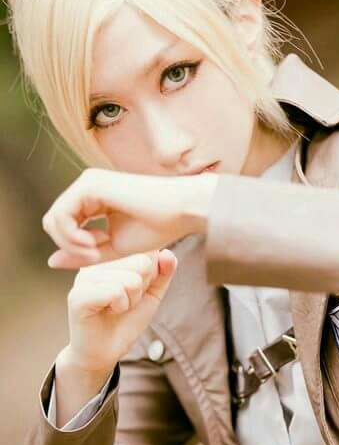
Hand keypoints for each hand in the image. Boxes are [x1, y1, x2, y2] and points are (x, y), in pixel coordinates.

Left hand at [41, 168, 218, 268]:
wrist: (181, 210)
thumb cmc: (157, 227)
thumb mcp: (113, 247)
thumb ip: (83, 254)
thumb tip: (51, 262)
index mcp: (93, 199)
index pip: (64, 225)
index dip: (73, 248)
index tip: (95, 257)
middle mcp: (87, 187)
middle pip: (53, 222)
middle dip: (68, 245)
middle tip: (92, 256)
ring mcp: (87, 183)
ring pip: (54, 219)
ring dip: (70, 243)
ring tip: (94, 252)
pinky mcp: (90, 184)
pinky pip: (62, 215)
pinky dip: (72, 236)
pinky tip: (94, 244)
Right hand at [65, 249, 176, 371]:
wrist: (106, 350)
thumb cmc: (126, 319)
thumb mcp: (152, 293)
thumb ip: (163, 272)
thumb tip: (167, 252)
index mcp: (110, 255)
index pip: (148, 251)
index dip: (151, 276)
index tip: (134, 290)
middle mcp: (96, 260)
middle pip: (142, 263)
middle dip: (142, 289)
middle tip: (124, 301)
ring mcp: (85, 276)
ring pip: (131, 280)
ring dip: (131, 301)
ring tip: (115, 307)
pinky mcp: (79, 295)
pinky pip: (116, 292)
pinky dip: (120, 306)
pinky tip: (108, 311)